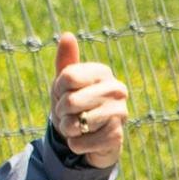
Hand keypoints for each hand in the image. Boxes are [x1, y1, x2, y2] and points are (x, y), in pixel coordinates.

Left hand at [49, 32, 127, 168]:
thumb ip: (66, 61)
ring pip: (77, 123)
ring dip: (68, 129)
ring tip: (78, 127)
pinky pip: (82, 142)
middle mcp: (116, 90)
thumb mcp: (65, 83)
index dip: (58, 90)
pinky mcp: (117, 136)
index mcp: (103, 72)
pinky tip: (85, 140)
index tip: (64, 94)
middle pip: (72, 101)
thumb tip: (67, 35)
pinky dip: (76, 144)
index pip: (68, 77)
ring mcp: (120, 113)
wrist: (90, 136)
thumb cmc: (75, 105)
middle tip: (69, 114)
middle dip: (62, 112)